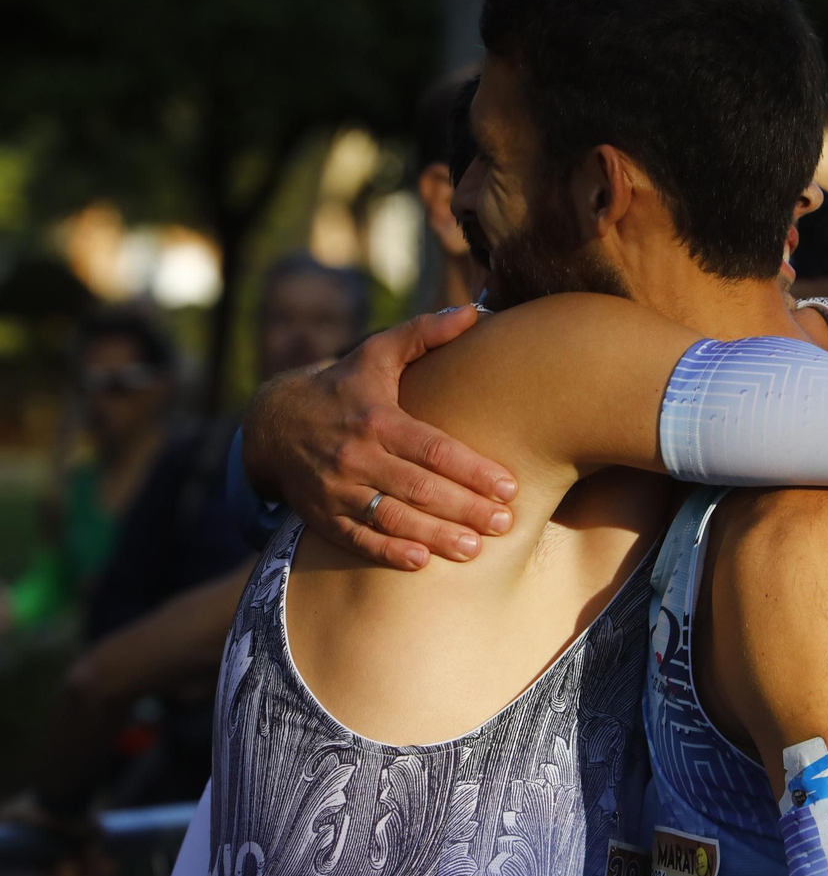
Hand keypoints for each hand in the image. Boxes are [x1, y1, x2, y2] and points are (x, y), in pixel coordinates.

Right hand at [241, 307, 517, 569]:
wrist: (273, 423)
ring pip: (391, 518)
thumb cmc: (343, 386)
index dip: (471, 469)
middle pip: (418, 488)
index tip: (508, 486)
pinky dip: (387, 553)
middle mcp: (356, 456)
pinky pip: (357, 539)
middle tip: (505, 523)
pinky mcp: (322, 516)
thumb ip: (424, 334)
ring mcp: (337, 489)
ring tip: (475, 549)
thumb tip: (473, 313)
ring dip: (434, 536)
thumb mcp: (377, 352)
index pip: (431, 448)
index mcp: (376, 418)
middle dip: (464, 508)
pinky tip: (420, 562)